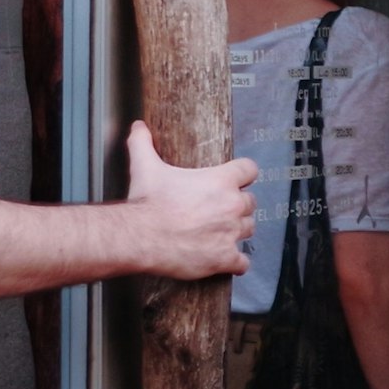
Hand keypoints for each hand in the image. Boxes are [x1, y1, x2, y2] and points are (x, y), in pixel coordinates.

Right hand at [124, 122, 255, 280]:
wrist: (140, 236)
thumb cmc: (146, 203)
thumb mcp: (145, 166)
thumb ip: (143, 143)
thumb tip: (138, 126)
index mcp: (221, 180)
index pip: (250, 170)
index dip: (242, 175)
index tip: (235, 181)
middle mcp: (232, 205)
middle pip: (251, 202)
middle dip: (237, 206)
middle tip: (220, 210)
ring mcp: (230, 233)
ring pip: (248, 229)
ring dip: (237, 231)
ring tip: (221, 233)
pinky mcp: (225, 258)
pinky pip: (243, 262)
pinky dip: (237, 262)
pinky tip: (228, 260)